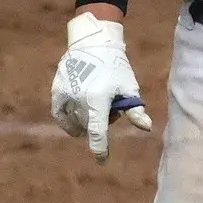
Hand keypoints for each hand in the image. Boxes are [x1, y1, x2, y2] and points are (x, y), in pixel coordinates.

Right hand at [50, 13, 153, 162]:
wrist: (93, 41)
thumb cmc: (116, 65)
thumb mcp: (128, 86)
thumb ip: (135, 110)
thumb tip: (146, 128)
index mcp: (98, 99)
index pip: (98, 132)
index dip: (100, 148)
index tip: (102, 160)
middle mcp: (79, 99)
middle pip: (88, 126)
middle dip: (99, 124)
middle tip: (111, 111)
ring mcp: (66, 94)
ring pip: (75, 120)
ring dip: (85, 121)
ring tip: (96, 106)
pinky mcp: (57, 90)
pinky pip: (59, 113)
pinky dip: (67, 121)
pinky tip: (75, 123)